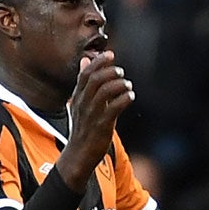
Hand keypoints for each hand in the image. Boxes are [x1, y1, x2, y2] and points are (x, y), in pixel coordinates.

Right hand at [56, 50, 132, 189]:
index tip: (111, 54)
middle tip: (121, 72)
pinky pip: (114, 108)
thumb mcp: (79, 102)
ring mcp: (92, 114)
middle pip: (96, 79)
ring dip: (119, 84)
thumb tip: (85, 60)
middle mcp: (83, 103)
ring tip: (128, 85)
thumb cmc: (82, 127)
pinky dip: (124, 99)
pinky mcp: (102, 126)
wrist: (78, 155)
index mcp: (78, 96)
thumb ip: (84, 82)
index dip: (99, 61)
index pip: (86, 73)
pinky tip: (130, 96)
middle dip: (110, 71)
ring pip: (105, 91)